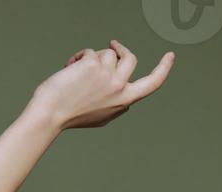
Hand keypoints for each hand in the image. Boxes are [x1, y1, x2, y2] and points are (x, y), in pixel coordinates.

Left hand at [29, 40, 174, 130]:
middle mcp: (120, 87)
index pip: (151, 84)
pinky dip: (79, 58)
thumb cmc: (72, 116)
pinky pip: (91, 51)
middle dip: (121, 49)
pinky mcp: (94, 63)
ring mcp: (108, 74)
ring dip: (93, 58)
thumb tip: (127, 103)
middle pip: (130, 58)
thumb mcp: (101, 116)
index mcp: (124, 102)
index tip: (170, 56)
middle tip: (113, 45)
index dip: (163, 69)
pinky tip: (69, 69)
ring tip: (77, 71)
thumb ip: (116, 104)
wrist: (52, 114)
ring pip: (108, 53)